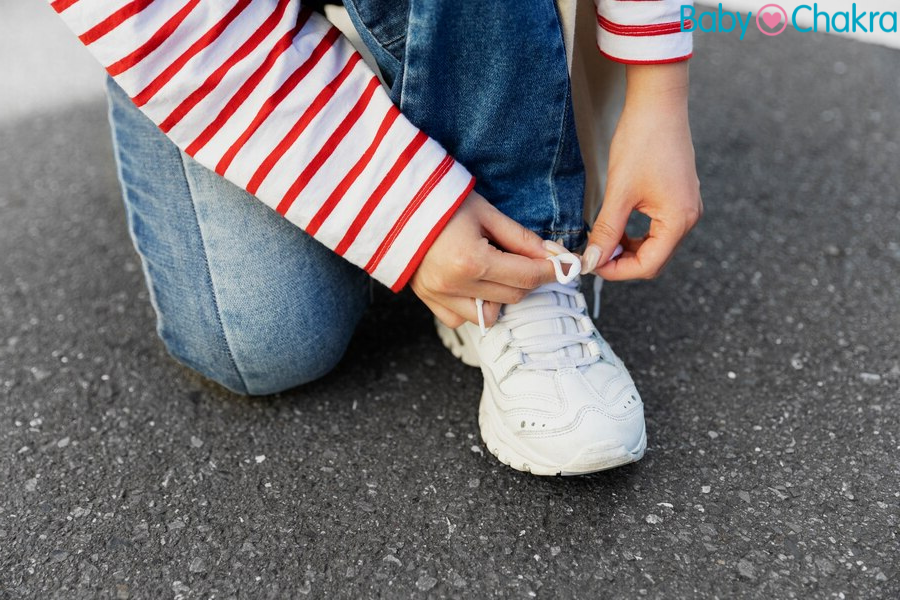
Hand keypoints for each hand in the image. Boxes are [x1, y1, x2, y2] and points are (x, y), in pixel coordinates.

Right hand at [410, 190, 557, 327]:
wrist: (393, 205)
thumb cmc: (439, 202)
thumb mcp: (486, 213)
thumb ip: (520, 238)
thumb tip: (552, 256)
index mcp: (472, 261)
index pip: (527, 276)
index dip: (553, 272)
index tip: (568, 266)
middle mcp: (455, 286)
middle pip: (513, 296)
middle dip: (529, 279)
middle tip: (533, 260)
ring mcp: (438, 297)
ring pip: (489, 314)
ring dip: (501, 296)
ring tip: (497, 271)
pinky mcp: (427, 300)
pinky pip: (461, 319)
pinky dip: (473, 307)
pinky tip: (474, 284)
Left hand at [584, 62, 702, 279]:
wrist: (658, 103)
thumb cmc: (642, 141)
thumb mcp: (619, 191)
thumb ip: (606, 231)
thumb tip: (592, 260)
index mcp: (679, 220)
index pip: (648, 266)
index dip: (617, 271)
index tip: (590, 264)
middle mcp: (688, 218)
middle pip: (654, 259)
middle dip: (622, 262)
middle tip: (593, 254)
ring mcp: (686, 208)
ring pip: (655, 246)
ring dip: (628, 249)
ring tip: (601, 240)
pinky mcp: (678, 198)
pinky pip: (657, 229)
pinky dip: (636, 235)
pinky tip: (616, 227)